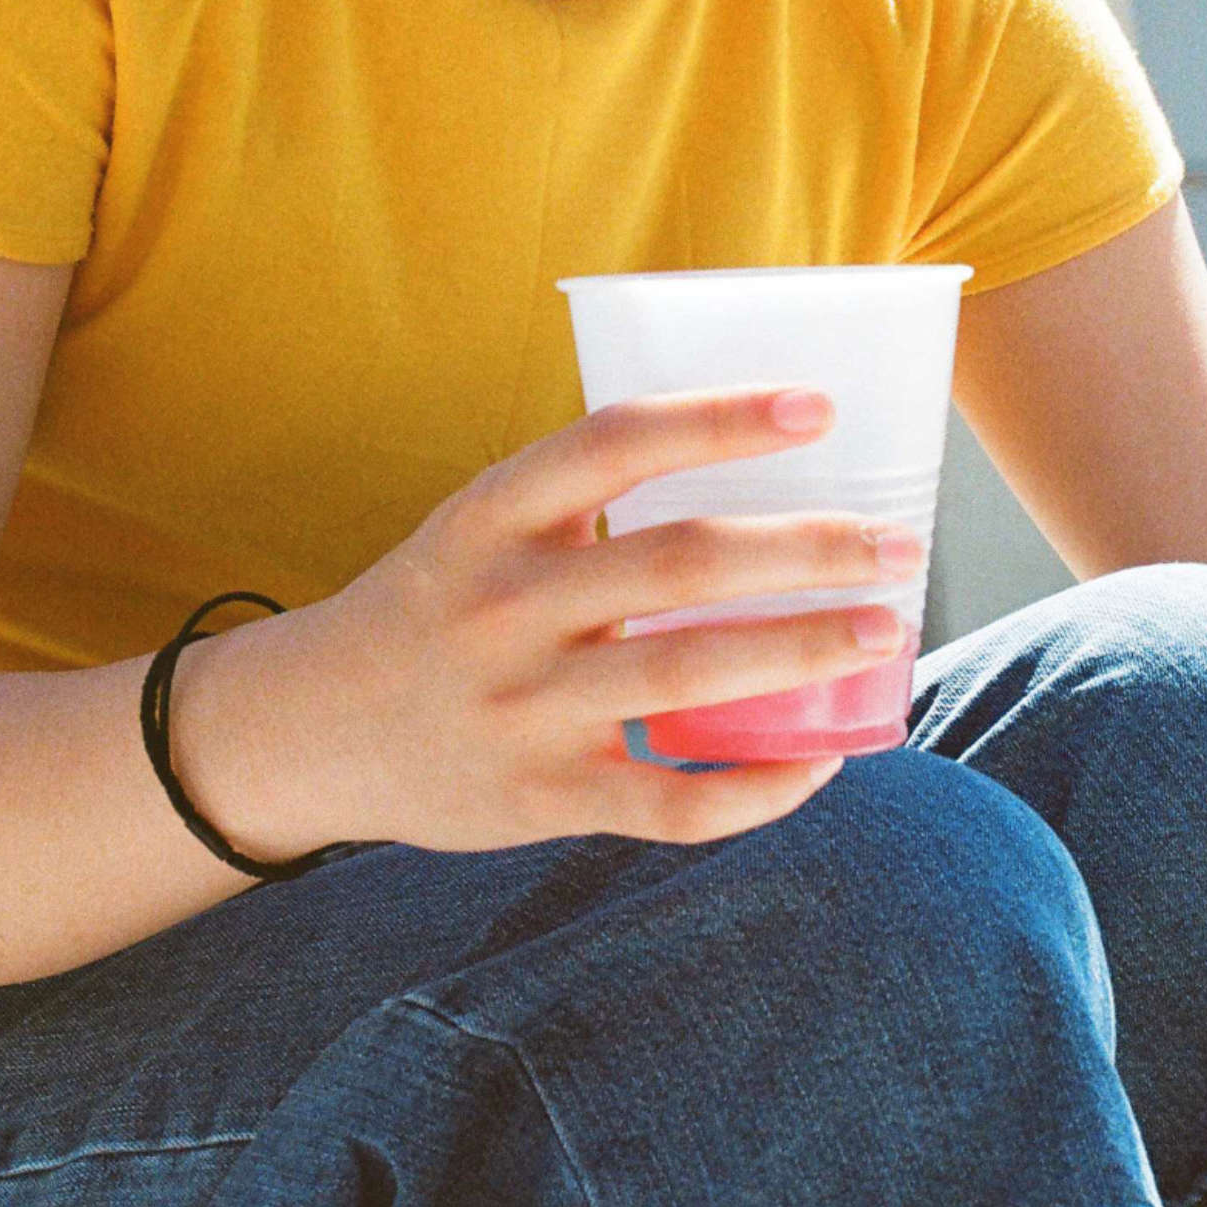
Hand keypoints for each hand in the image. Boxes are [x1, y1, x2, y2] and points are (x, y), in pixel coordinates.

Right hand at [175, 384, 922, 856]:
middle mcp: (504, 606)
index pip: (616, 443)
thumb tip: (751, 463)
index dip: (721, 419)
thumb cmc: (437, 606)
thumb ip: (586, 500)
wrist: (310, 729)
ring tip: (885, 635)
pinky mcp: (538, 798)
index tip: (819, 404)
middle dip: (804, 550)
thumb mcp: (480, 525)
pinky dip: (754, 787)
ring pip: (687, 678)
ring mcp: (521, 708)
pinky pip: (667, 801)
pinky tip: (820, 761)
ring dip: (801, 653)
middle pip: (679, 565)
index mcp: (490, 516)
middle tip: (896, 544)